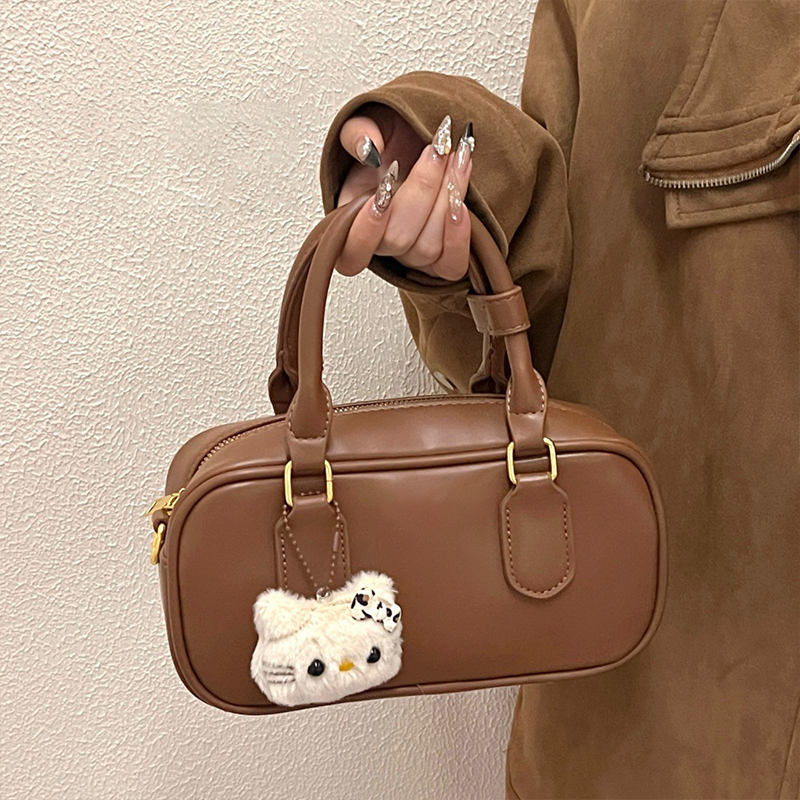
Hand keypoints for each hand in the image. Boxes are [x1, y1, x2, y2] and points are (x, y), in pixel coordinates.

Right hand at [334, 107, 473, 279]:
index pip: (350, 252)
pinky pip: (451, 265)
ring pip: (427, 247)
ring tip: (458, 156)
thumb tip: (368, 149)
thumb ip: (358, 134)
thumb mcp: (370, 124)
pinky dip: (459, 237)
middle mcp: (382, 245)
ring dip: (446, 198)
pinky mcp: (443, 259)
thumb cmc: (397, 140)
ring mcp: (413, 255)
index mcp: (351, 221)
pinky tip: (462, 204)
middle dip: (422, 189)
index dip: (365, 230)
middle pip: (396, 239)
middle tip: (438, 148)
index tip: (384, 187)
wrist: (432, 142)